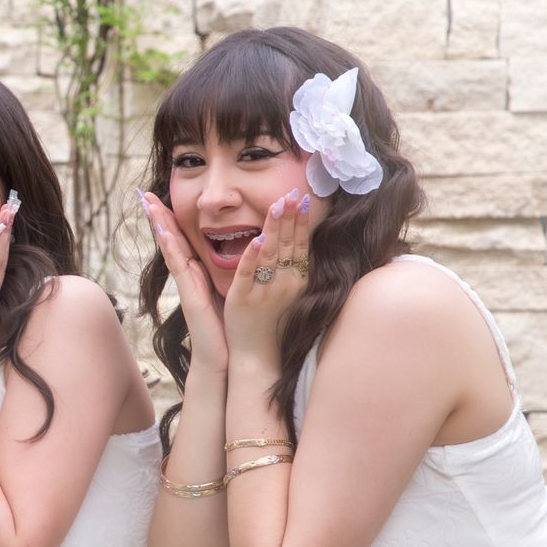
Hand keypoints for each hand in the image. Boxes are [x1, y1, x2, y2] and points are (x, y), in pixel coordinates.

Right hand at [141, 189, 228, 375]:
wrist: (228, 355)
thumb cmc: (231, 325)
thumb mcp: (232, 290)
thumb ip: (233, 271)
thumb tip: (245, 251)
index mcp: (199, 273)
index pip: (185, 239)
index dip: (173, 219)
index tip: (163, 199)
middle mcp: (189, 276)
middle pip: (171, 240)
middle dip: (158, 216)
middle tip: (145, 194)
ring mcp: (186, 286)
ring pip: (171, 249)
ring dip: (159, 227)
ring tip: (149, 206)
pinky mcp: (189, 295)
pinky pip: (180, 268)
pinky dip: (172, 249)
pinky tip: (167, 233)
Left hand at [224, 187, 313, 360]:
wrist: (258, 355)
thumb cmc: (274, 323)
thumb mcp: (289, 293)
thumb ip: (291, 269)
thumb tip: (298, 246)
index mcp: (295, 280)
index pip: (300, 244)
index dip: (301, 221)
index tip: (302, 198)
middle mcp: (284, 283)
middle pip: (288, 244)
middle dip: (290, 217)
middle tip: (292, 192)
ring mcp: (265, 290)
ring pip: (271, 254)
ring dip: (275, 228)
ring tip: (277, 204)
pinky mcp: (244, 298)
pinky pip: (249, 274)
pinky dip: (252, 256)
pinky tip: (256, 239)